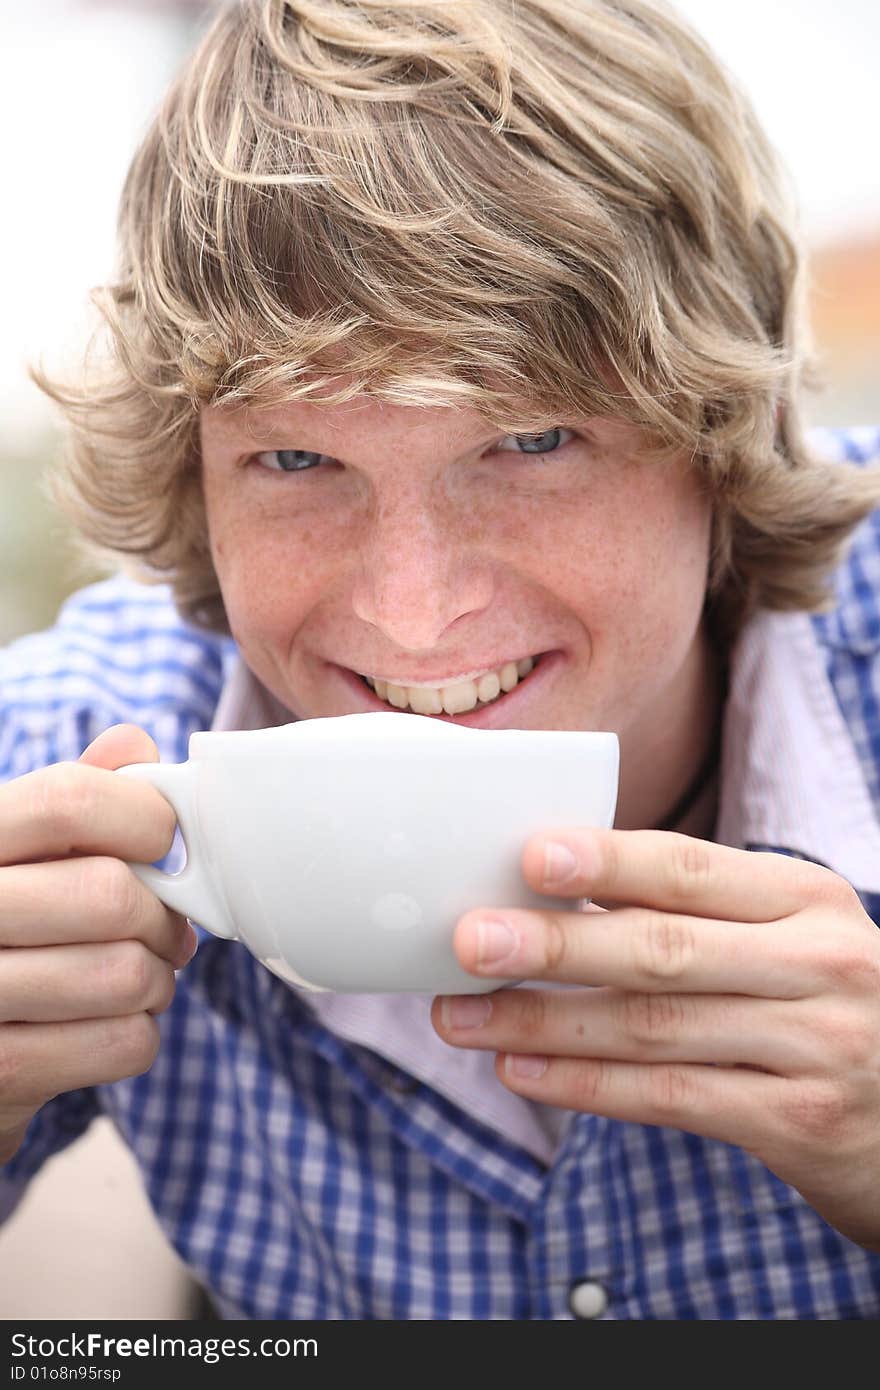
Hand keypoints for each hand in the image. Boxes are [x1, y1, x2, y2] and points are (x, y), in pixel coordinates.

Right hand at [0, 725, 195, 1163]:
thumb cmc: (6, 928)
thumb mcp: (20, 851)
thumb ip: (74, 797)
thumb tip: (134, 743)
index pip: (70, 801)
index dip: (144, 817)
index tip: (162, 841)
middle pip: (110, 894)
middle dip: (162, 917)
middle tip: (166, 930)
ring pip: (124, 975)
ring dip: (156, 981)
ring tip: (138, 978)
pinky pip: (121, 1044)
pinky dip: (138, 1034)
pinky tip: (110, 1024)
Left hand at [431, 828, 879, 1250]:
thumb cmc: (820, 1001)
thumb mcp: (787, 933)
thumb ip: (696, 912)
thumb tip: (549, 895)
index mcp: (805, 897)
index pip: (692, 870)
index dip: (608, 861)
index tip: (530, 854)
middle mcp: (817, 963)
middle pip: (663, 949)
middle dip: (556, 945)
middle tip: (469, 940)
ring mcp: (813, 1046)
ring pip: (652, 1028)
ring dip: (545, 1024)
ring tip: (462, 1017)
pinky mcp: (797, 1122)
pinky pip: (670, 1097)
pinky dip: (586, 1086)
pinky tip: (521, 1071)